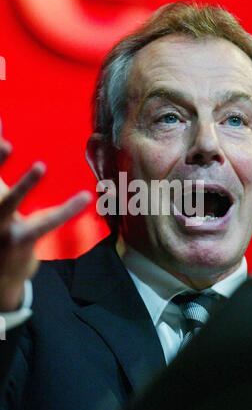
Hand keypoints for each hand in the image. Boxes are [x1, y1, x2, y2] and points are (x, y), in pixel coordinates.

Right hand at [0, 134, 91, 311]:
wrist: (0, 277)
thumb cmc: (0, 228)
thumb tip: (2, 132)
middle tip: (6, 143)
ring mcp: (0, 229)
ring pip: (8, 205)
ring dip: (24, 186)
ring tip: (40, 165)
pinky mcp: (21, 242)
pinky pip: (46, 222)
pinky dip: (67, 209)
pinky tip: (85, 198)